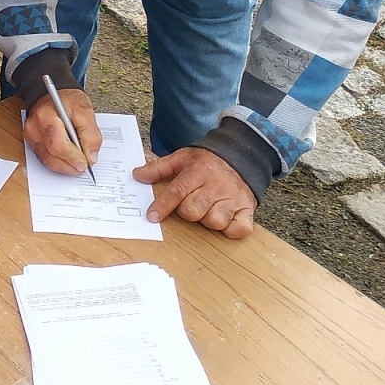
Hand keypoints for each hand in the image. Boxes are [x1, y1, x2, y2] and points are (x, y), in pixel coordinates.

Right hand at [23, 87, 101, 175]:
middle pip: (50, 156)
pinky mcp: (32, 141)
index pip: (57, 144)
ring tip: (78, 162)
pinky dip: (59, 162)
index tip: (86, 163)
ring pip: (47, 161)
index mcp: (46, 117)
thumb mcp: (85, 110)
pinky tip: (69, 158)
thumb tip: (91, 157)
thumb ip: (91, 134)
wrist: (52, 93)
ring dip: (65, 166)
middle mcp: (34, 128)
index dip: (72, 157)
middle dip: (70, 165)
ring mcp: (31, 136)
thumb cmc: (67, 99)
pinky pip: (45, 158)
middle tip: (84, 165)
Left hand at [133, 145, 256, 238]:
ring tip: (209, 209)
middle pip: (193, 210)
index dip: (163, 206)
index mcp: (199, 172)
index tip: (152, 217)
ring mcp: (233, 198)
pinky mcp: (248, 209)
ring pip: (214, 221)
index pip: (177, 191)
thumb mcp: (182, 158)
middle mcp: (216, 186)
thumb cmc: (207, 160)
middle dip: (187, 211)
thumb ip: (159, 167)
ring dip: (208, 219)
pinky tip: (226, 219)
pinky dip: (231, 229)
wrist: (242, 154)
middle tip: (192, 203)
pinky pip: (239, 229)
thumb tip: (137, 175)